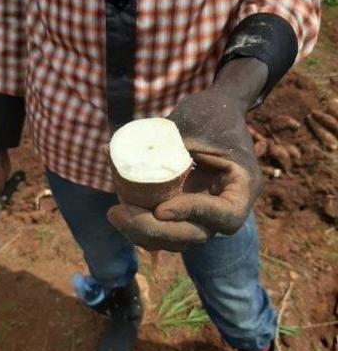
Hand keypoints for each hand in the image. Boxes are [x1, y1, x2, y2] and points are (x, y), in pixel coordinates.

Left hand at [108, 59, 266, 250]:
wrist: (218, 111)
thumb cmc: (210, 111)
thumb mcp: (192, 121)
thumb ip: (161, 142)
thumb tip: (107, 152)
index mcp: (242, 185)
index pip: (225, 215)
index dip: (192, 214)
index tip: (160, 208)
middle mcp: (227, 206)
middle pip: (196, 234)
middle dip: (155, 230)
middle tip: (118, 213)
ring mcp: (206, 213)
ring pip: (178, 238)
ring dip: (144, 234)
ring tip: (115, 214)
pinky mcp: (187, 211)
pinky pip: (167, 229)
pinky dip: (144, 226)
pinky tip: (120, 212)